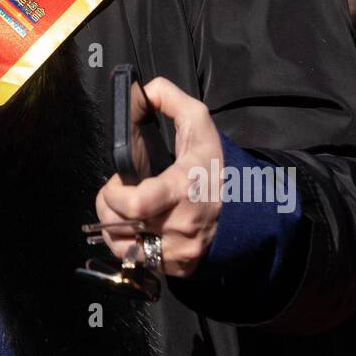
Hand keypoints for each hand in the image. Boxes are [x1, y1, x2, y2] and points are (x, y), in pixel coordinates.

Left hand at [95, 76, 222, 277]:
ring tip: (126, 213)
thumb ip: (170, 99)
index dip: (113, 197)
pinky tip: (140, 229)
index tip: (115, 184)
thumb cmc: (216, 166)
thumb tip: (142, 88)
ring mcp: (178, 250)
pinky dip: (130, 245)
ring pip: (123, 247)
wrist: (247, 210)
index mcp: (182, 189)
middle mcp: (180, 225)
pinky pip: (138, 260)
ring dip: (115, 228)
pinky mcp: (177, 267)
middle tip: (117, 195)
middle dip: (108, 208)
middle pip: (120, 226)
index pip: (135, 204)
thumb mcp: (199, 123)